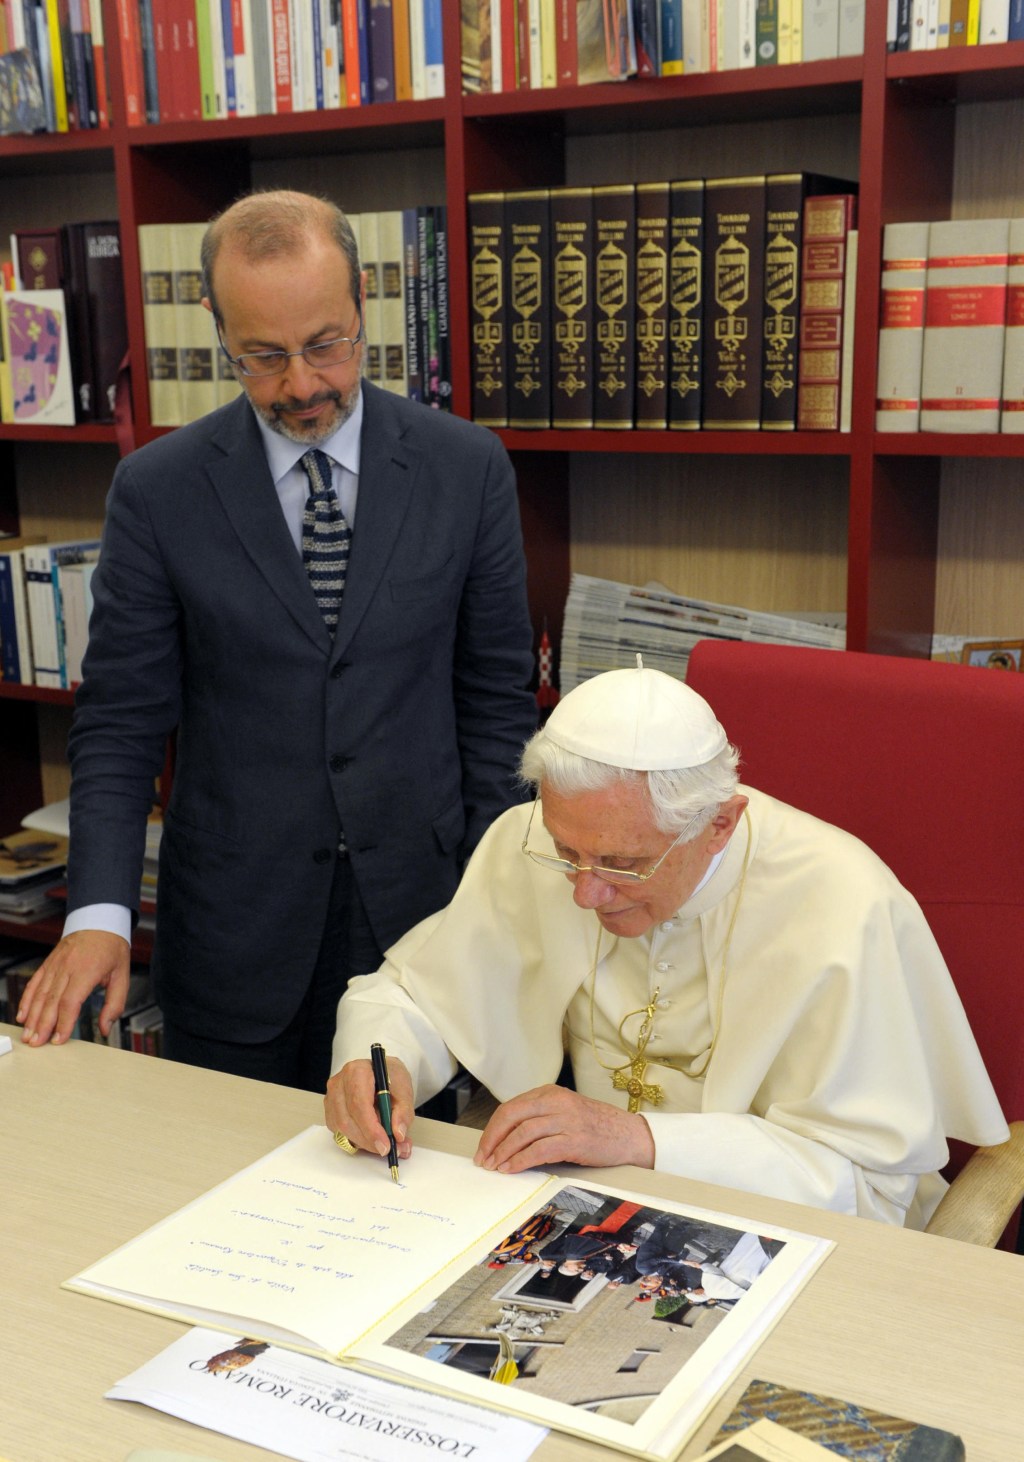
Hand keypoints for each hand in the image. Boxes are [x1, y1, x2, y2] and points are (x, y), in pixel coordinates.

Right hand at [17, 930, 131, 1045]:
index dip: (63, 1022)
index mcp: (87, 970)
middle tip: (36, 1044)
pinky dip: (27, 1000)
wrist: (99, 920)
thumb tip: (105, 1029)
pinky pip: (35, 983)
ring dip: (32, 1016)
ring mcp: (55, 964)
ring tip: (28, 1035)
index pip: (71, 1001)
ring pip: (40, 994)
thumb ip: (115, 1004)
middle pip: (51, 1000)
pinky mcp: (48, 963)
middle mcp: (67, 967)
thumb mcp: (122, 975)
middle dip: (42, 1024)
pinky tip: (23, 1015)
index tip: (58, 1039)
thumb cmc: (112, 948)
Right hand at [324, 1056, 414, 1159]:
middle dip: (370, 1140)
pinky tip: (372, 1137)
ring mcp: (331, 1098)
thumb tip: (398, 1133)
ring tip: (386, 1143)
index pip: (359, 1104)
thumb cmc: (390, 1078)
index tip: (386, 1145)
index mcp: (356, 1071)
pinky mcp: (330, 1112)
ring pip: (343, 1130)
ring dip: (365, 1143)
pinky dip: (358, 1140)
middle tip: (391, 1149)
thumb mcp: (404, 1090)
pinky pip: (341, 1133)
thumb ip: (403, 1112)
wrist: (381, 1074)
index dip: (371, 1129)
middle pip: (348, 1120)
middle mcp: (339, 1083)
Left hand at [473, 1085, 655, 1173]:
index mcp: (550, 1093)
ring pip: (522, 1133)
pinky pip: (539, 1149)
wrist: (630, 1135)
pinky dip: (521, 1160)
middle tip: (483, 1158)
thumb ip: (540, 1118)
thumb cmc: (597, 1126)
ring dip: (503, 1152)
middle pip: (512, 1116)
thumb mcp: (565, 1112)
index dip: (492, 1128)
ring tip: (495, 1166)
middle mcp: (556, 1101)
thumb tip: (506, 1140)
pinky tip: (512, 1168)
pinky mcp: (575, 1139)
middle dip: (492, 1139)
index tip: (484, 1146)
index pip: (510, 1107)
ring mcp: (566, 1119)